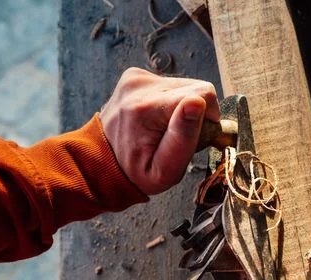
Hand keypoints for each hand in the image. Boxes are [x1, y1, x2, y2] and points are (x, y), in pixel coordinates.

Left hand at [100, 67, 219, 195]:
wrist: (102, 161)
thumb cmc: (137, 172)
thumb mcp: (166, 170)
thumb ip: (184, 137)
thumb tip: (198, 102)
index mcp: (147, 108)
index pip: (204, 95)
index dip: (208, 119)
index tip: (194, 138)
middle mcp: (140, 85)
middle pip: (198, 88)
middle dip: (197, 115)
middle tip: (178, 136)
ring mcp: (136, 77)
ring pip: (188, 86)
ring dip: (185, 108)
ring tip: (166, 129)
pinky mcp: (136, 75)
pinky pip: (173, 84)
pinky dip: (173, 102)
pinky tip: (159, 119)